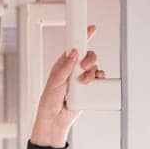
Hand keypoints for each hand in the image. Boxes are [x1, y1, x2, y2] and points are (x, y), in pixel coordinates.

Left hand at [31, 24, 103, 147]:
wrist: (55, 119)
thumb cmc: (49, 101)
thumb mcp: (54, 82)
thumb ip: (64, 67)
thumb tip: (73, 53)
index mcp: (64, 64)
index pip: (75, 46)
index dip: (83, 36)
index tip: (91, 29)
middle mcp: (74, 69)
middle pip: (88, 56)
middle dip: (89, 59)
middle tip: (83, 67)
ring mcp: (82, 79)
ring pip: (94, 68)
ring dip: (92, 72)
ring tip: (83, 82)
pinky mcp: (89, 89)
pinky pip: (99, 80)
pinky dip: (100, 79)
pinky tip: (97, 82)